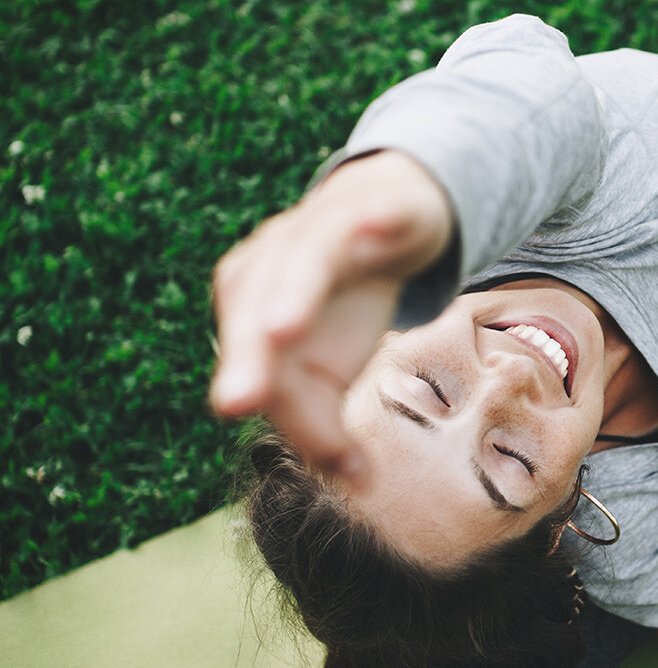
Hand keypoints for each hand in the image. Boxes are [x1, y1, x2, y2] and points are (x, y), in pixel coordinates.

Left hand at [210, 151, 451, 482]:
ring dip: (291, 293)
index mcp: (250, 311)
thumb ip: (325, 424)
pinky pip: (368, 212)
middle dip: (245, 359)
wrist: (387, 213)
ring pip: (301, 262)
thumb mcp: (335, 368)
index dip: (293, 415)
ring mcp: (320, 231)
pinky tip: (374, 228)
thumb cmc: (348, 302)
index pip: (261, 372)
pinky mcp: (371, 205)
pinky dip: (370, 221)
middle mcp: (272, 264)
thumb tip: (354, 485)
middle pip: (254, 314)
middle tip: (237, 405)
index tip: (339, 463)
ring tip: (282, 332)